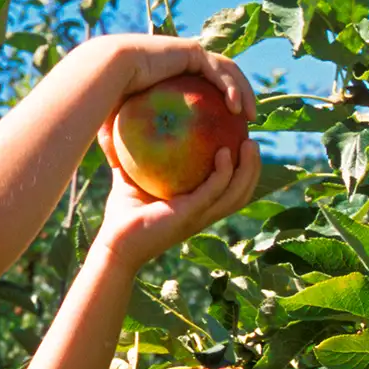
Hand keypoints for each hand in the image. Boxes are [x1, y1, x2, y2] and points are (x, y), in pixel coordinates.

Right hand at [89, 34, 258, 125]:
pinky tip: (236, 108)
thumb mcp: (116, 125)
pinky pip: (219, 71)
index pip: (204, 85)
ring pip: (227, 70)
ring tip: (250, 117)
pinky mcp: (192, 51)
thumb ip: (125, 140)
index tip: (228, 128)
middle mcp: (182, 59)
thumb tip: (119, 166)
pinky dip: (230, 87)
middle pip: (222, 75)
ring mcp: (188, 52)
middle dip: (240, 94)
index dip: (220, 102)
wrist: (104, 75)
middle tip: (248, 121)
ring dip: (243, 91)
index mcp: (171, 73)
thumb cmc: (105, 102)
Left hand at [96, 131, 262, 268]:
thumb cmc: (123, 215)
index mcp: (198, 206)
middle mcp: (203, 213)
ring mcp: (198, 216)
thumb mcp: (131, 179)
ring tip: (250, 143)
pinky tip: (223, 152)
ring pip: (237, 193)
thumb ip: (131, 156)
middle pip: (242, 192)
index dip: (242, 169)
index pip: (230, 188)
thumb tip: (120, 125)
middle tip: (252, 139)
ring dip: (249, 169)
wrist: (114, 244)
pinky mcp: (189, 215)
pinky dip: (224, 173)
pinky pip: (214, 191)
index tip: (242, 142)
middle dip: (254, 167)